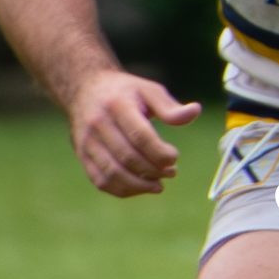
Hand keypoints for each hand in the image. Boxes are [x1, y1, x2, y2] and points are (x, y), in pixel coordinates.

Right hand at [67, 69, 201, 197]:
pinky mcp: (82, 156)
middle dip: (153, 170)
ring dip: (139, 185)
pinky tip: (141, 187)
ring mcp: (87, 143)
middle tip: (172, 172)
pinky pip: (101, 181)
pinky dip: (123, 190)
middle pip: (127, 157)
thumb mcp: (149, 89)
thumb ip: (170, 106)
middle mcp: (99, 125)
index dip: (159, 152)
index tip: (175, 158)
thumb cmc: (126, 91)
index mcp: (119, 105)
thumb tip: (195, 111)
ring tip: (159, 185)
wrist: (86, 89)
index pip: (140, 136)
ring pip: (112, 174)